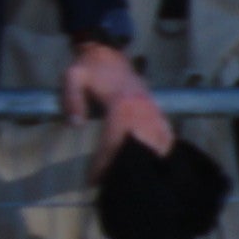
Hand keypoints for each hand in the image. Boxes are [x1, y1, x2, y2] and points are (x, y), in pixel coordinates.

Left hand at [60, 39, 172, 178]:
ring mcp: (153, 110)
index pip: (114, 141)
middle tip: (114, 185)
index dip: (104, 163)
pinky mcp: (157, 110)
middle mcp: (142, 109)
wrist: (108, 52)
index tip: (94, 180)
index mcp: (122, 104)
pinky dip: (164, 149)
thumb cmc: (89, 67)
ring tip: (137, 180)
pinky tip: (158, 163)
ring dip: (149, 162)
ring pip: (158, 143)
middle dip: (127, 168)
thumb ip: (71, 100)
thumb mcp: (73, 77)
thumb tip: (75, 125)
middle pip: (139, 147)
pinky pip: (167, 134)